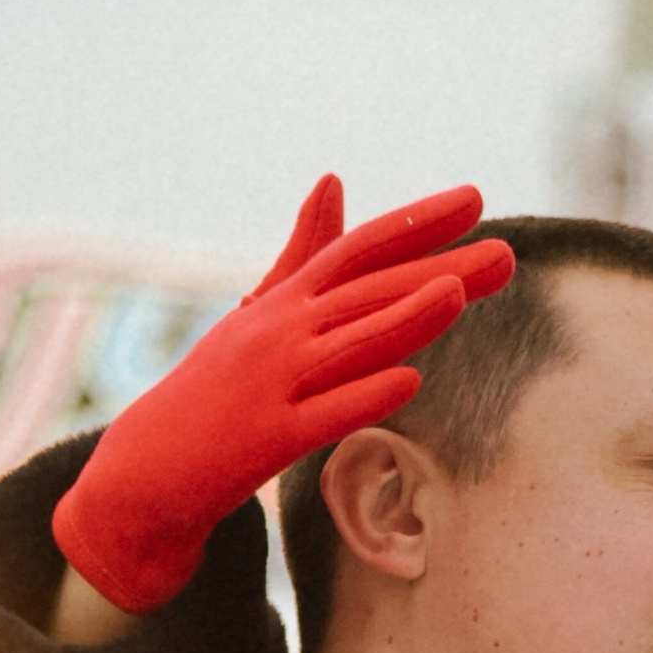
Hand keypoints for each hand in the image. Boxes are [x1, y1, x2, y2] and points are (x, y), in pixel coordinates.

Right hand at [51, 178, 513, 613]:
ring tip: (459, 292)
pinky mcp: (262, 442)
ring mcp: (269, 386)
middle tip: (506, 253)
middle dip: (437, 269)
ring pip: (347, 346)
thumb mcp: (258, 313)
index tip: (475, 200)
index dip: (415, 224)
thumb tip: (333, 180)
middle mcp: (277, 334)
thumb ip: (303, 252)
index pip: (357, 251)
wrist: (146, 471)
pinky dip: (361, 397)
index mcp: (284, 302)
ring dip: (404, 318)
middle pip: (366, 293)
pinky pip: (321, 419)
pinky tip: (407, 382)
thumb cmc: (216, 390)